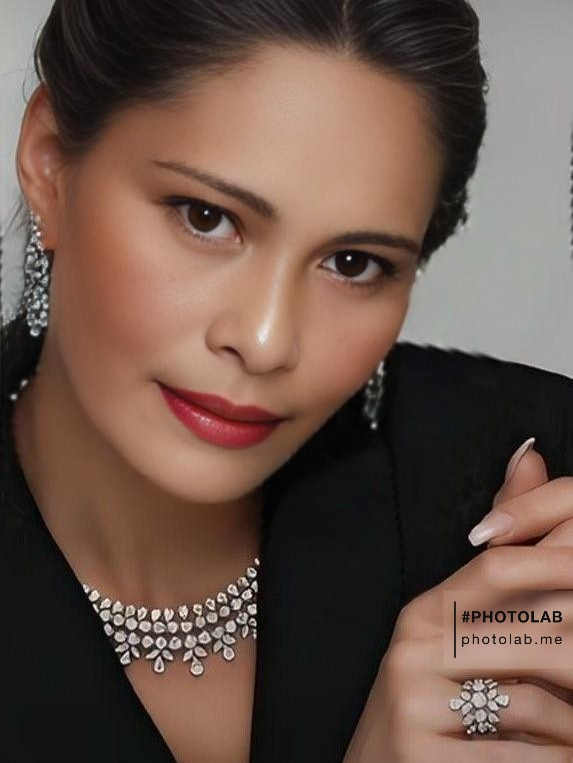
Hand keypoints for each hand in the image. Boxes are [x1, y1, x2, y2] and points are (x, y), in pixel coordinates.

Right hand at [342, 440, 572, 762]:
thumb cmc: (434, 709)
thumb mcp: (458, 634)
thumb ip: (505, 555)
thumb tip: (530, 456)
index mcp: (426, 611)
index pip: (500, 565)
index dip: (558, 563)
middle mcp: (413, 645)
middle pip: (537, 633)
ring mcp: (414, 702)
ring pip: (539, 703)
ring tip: (570, 730)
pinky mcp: (421, 754)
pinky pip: (521, 758)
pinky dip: (554, 760)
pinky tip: (556, 756)